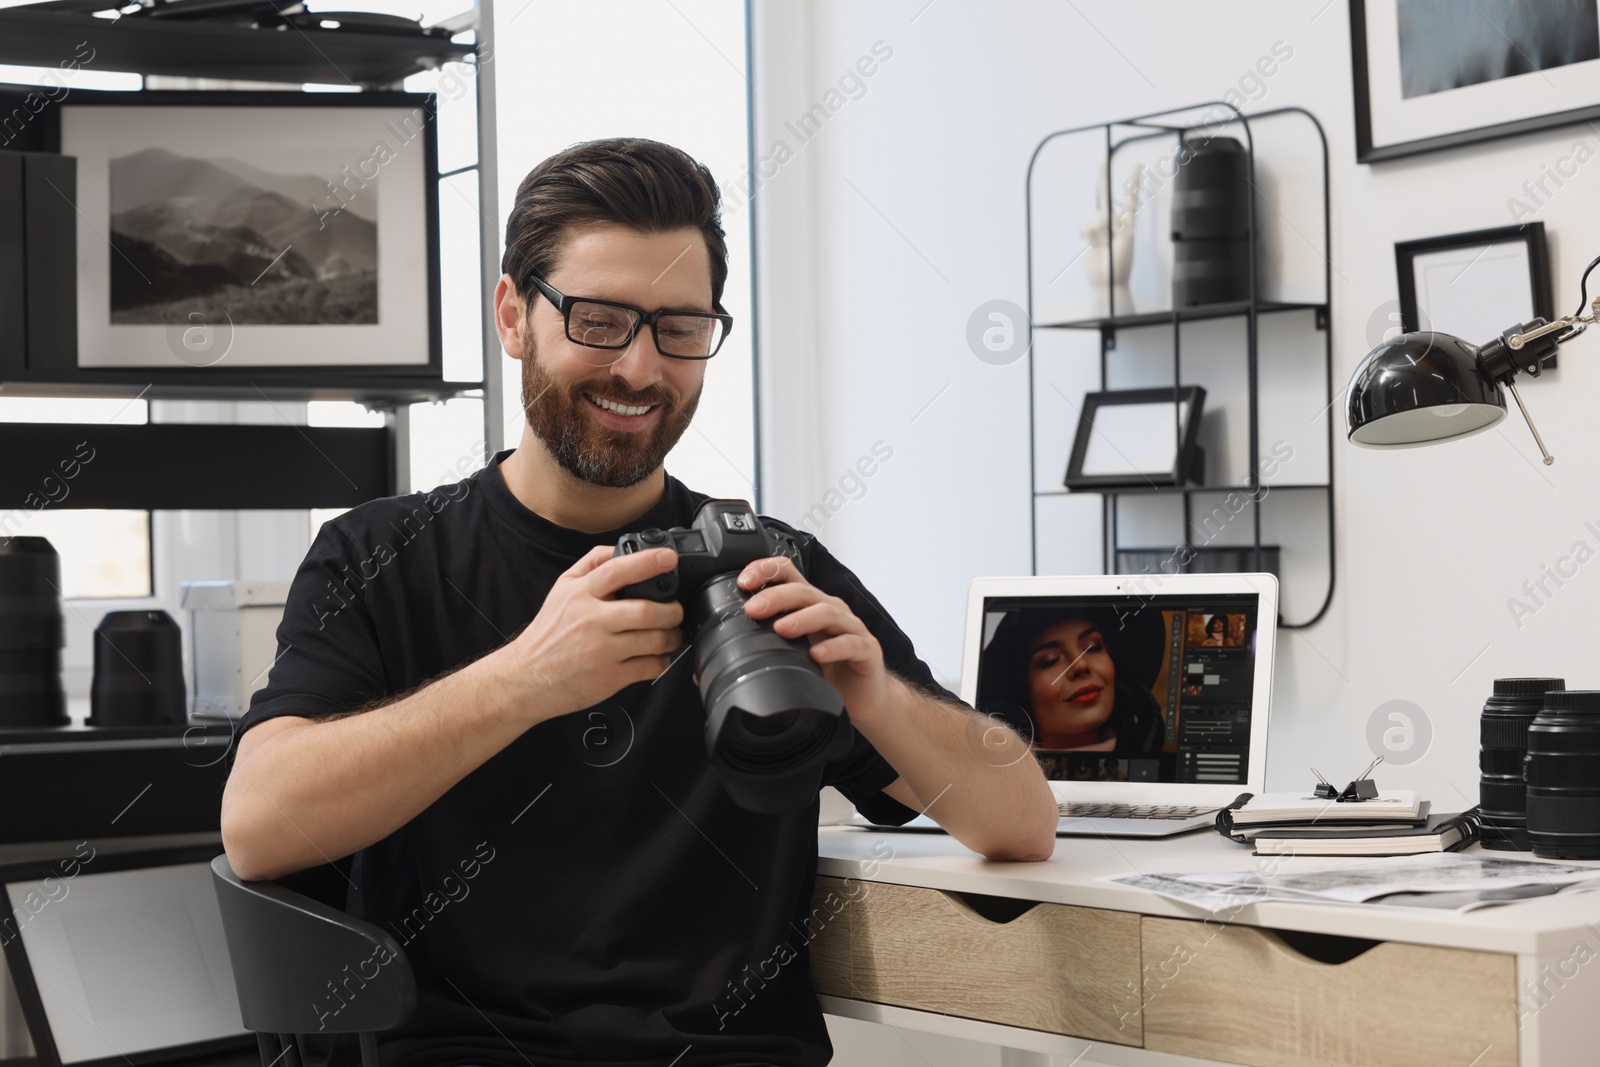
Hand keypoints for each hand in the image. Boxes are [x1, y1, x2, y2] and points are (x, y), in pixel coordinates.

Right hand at [498, 544, 684, 721]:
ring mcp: (602, 650)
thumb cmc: (549, 633)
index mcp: (581, 594)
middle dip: (672, 610)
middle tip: (675, 610)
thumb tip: (620, 548)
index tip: (669, 558)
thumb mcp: (562, 589)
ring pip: (655, 640)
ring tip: (670, 633)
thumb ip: (591, 564)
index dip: (647, 562)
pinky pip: (650, 666)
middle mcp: (592, 621)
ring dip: (672, 636)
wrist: (527, 678)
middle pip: (646, 611)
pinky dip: (661, 660)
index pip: (617, 571)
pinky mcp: (610, 677)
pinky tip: (655, 655)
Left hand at [736, 556, 893, 721]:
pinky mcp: (866, 650)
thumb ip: (759, 651)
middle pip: (804, 591)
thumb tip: (709, 666)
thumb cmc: (826, 671)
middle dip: (776, 596)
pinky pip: (851, 643)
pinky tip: (817, 654)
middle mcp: (830, 609)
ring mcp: (850, 628)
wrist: (864, 696)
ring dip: (802, 618)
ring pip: (828, 612)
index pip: (788, 574)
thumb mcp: (789, 655)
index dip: (766, 571)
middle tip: (753, 609)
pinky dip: (833, 647)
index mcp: (809, 605)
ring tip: (781, 629)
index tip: (743, 582)